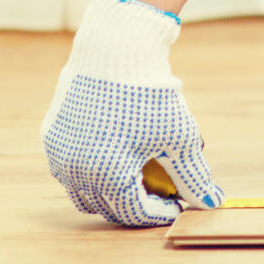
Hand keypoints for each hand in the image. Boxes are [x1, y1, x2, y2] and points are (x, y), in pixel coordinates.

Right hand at [40, 0, 224, 226]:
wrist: (115, 50)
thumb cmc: (151, 95)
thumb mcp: (181, 137)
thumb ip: (194, 176)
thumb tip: (211, 202)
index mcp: (105, 177)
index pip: (133, 212)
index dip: (159, 213)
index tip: (179, 205)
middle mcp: (74, 171)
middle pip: (106, 206)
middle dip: (136, 203)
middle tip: (162, 192)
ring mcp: (59, 154)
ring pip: (84, 191)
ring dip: (111, 190)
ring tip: (141, 176)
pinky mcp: (52, 135)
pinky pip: (70, 167)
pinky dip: (93, 169)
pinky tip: (119, 152)